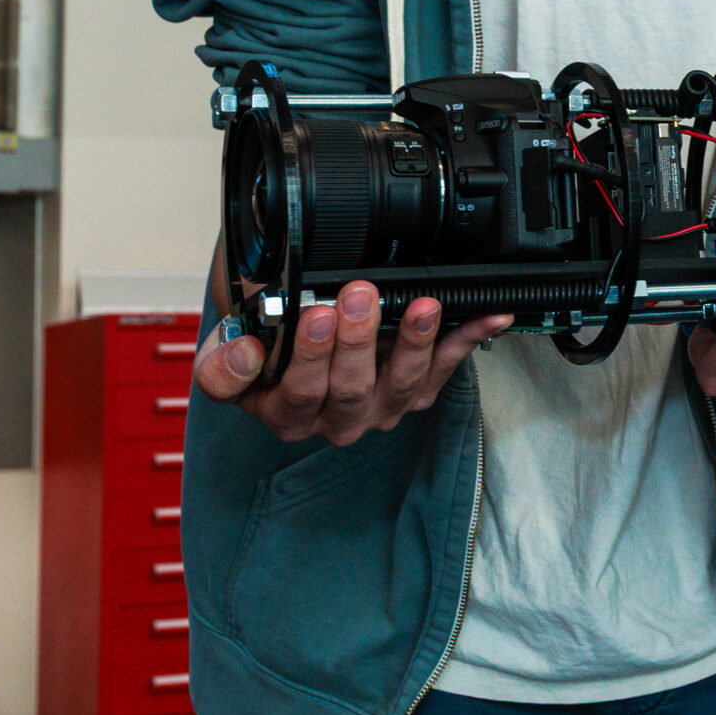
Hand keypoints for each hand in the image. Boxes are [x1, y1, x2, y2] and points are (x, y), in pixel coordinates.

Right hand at [197, 280, 512, 445]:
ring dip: (415, 341)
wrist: (292, 351)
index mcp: (287, 414)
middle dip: (358, 339)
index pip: (299, 392)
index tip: (315, 314)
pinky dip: (469, 338)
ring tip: (422, 307)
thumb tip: (243, 353)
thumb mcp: (224, 359)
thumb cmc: (262, 352)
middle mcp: (337, 419)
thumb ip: (224, 364)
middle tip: (360, 295)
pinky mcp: (416, 393)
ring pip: (403, 383)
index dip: (309, 355)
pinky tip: (492, 317)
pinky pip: (446, 367)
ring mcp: (381, 408)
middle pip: (352, 387)